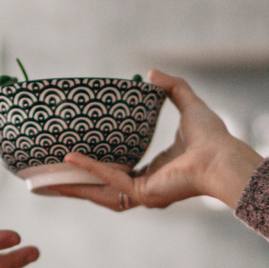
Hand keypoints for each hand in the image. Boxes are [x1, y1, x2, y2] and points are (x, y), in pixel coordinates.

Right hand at [39, 71, 265, 212]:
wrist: (221, 155)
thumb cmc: (212, 137)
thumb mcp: (187, 105)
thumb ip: (172, 88)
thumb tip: (151, 73)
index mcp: (155, 173)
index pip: (119, 174)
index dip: (96, 168)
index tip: (74, 160)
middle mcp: (147, 188)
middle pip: (102, 190)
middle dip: (75, 186)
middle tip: (50, 178)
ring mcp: (144, 194)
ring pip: (100, 192)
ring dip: (74, 186)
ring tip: (47, 180)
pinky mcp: (144, 193)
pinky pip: (110, 179)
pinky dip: (91, 169)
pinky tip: (71, 159)